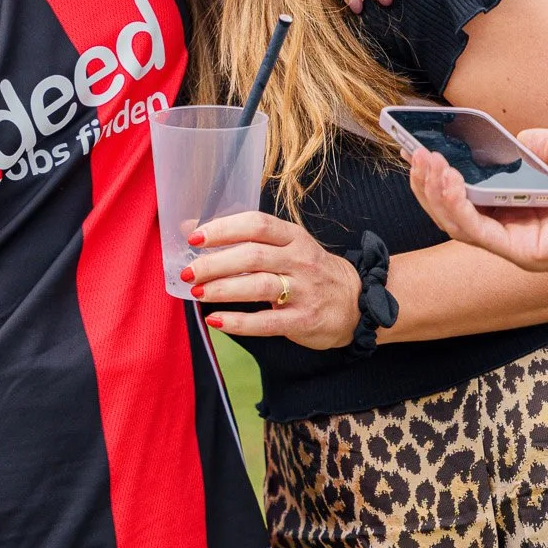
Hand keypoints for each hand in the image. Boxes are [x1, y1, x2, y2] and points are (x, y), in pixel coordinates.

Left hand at [185, 209, 361, 346]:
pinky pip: (266, 322)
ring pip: (258, 286)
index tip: (195, 237)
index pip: (256, 225)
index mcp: (293, 237)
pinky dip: (238, 322)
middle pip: (252, 255)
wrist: (359, 303)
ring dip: (223, 289)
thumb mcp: (288, 248)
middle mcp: (300, 260)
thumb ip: (247, 240)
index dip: (224, 229)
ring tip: (198, 293)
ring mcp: (304, 291)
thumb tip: (191, 231)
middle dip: (214, 263)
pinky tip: (216, 320)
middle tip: (189, 272)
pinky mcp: (303, 320)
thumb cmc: (311, 272)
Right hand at [407, 130, 547, 274]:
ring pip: (457, 222)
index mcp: (526, 203)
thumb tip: (512, 141)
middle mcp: (516, 227)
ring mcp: (516, 242)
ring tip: (425, 162)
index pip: (471, 192)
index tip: (421, 147)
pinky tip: (447, 178)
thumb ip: (538, 145)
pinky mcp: (522, 252)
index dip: (442, 172)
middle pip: (454, 209)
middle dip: (428, 181)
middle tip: (414, 152)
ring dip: (434, 191)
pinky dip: (455, 204)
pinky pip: (475, 230)